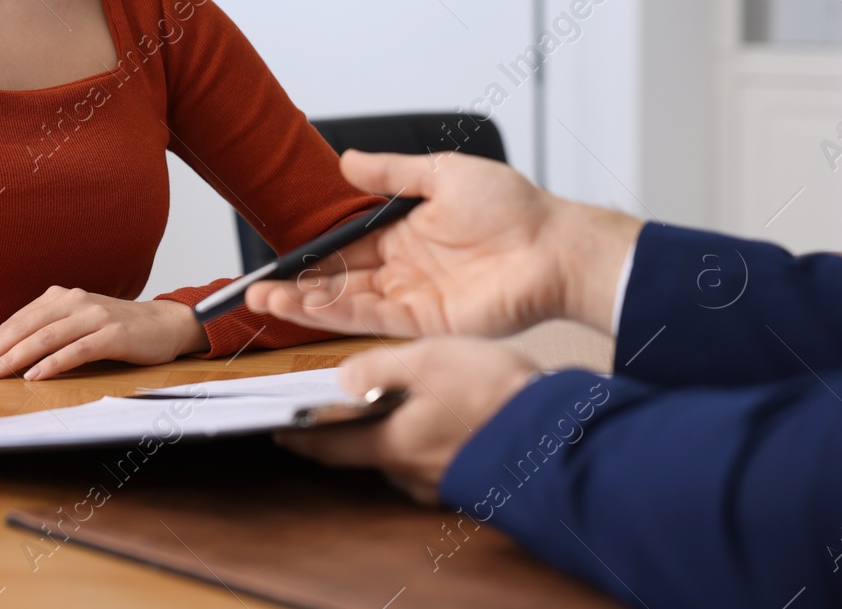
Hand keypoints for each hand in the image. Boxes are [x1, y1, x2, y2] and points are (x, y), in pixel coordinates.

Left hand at [0, 287, 208, 380]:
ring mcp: (94, 316)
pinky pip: (77, 349)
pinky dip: (53, 363)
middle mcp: (74, 301)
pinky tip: (34, 376)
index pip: (17, 321)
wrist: (163, 324)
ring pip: (46, 337)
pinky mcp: (113, 334)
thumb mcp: (77, 322)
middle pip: (25, 327)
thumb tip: (7, 355)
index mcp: (60, 297)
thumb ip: (48, 331)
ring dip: (16, 357)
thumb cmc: (115, 329)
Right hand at [246, 150, 640, 338]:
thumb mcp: (443, 173)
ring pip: (348, 304)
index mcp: (404, 235)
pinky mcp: (427, 322)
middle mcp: (403, 270)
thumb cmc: (513, 207)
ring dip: (307, 306)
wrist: (555, 245)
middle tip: (255, 293)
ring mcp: (413, 299)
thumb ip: (392, 173)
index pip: (344, 249)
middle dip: (295, 290)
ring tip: (266, 303)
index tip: (274, 263)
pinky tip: (308, 308)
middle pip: (338, 283)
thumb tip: (347, 159)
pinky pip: (374, 320)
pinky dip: (339, 315)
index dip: (308, 258)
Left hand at [276, 337, 535, 502]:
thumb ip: (378, 368)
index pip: (329, 446)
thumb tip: (340, 379)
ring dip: (399, 433)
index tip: (280, 433)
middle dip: (357, 428)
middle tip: (351, 402)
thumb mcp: (428, 359)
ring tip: (407, 401)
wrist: (560, 436)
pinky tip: (448, 417)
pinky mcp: (471, 481)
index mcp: (391, 443)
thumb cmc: (495, 396)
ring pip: (403, 456)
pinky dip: (431, 440)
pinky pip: (436, 461)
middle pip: (367, 450)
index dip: (300, 439)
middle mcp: (411, 471)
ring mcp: (442, 481)